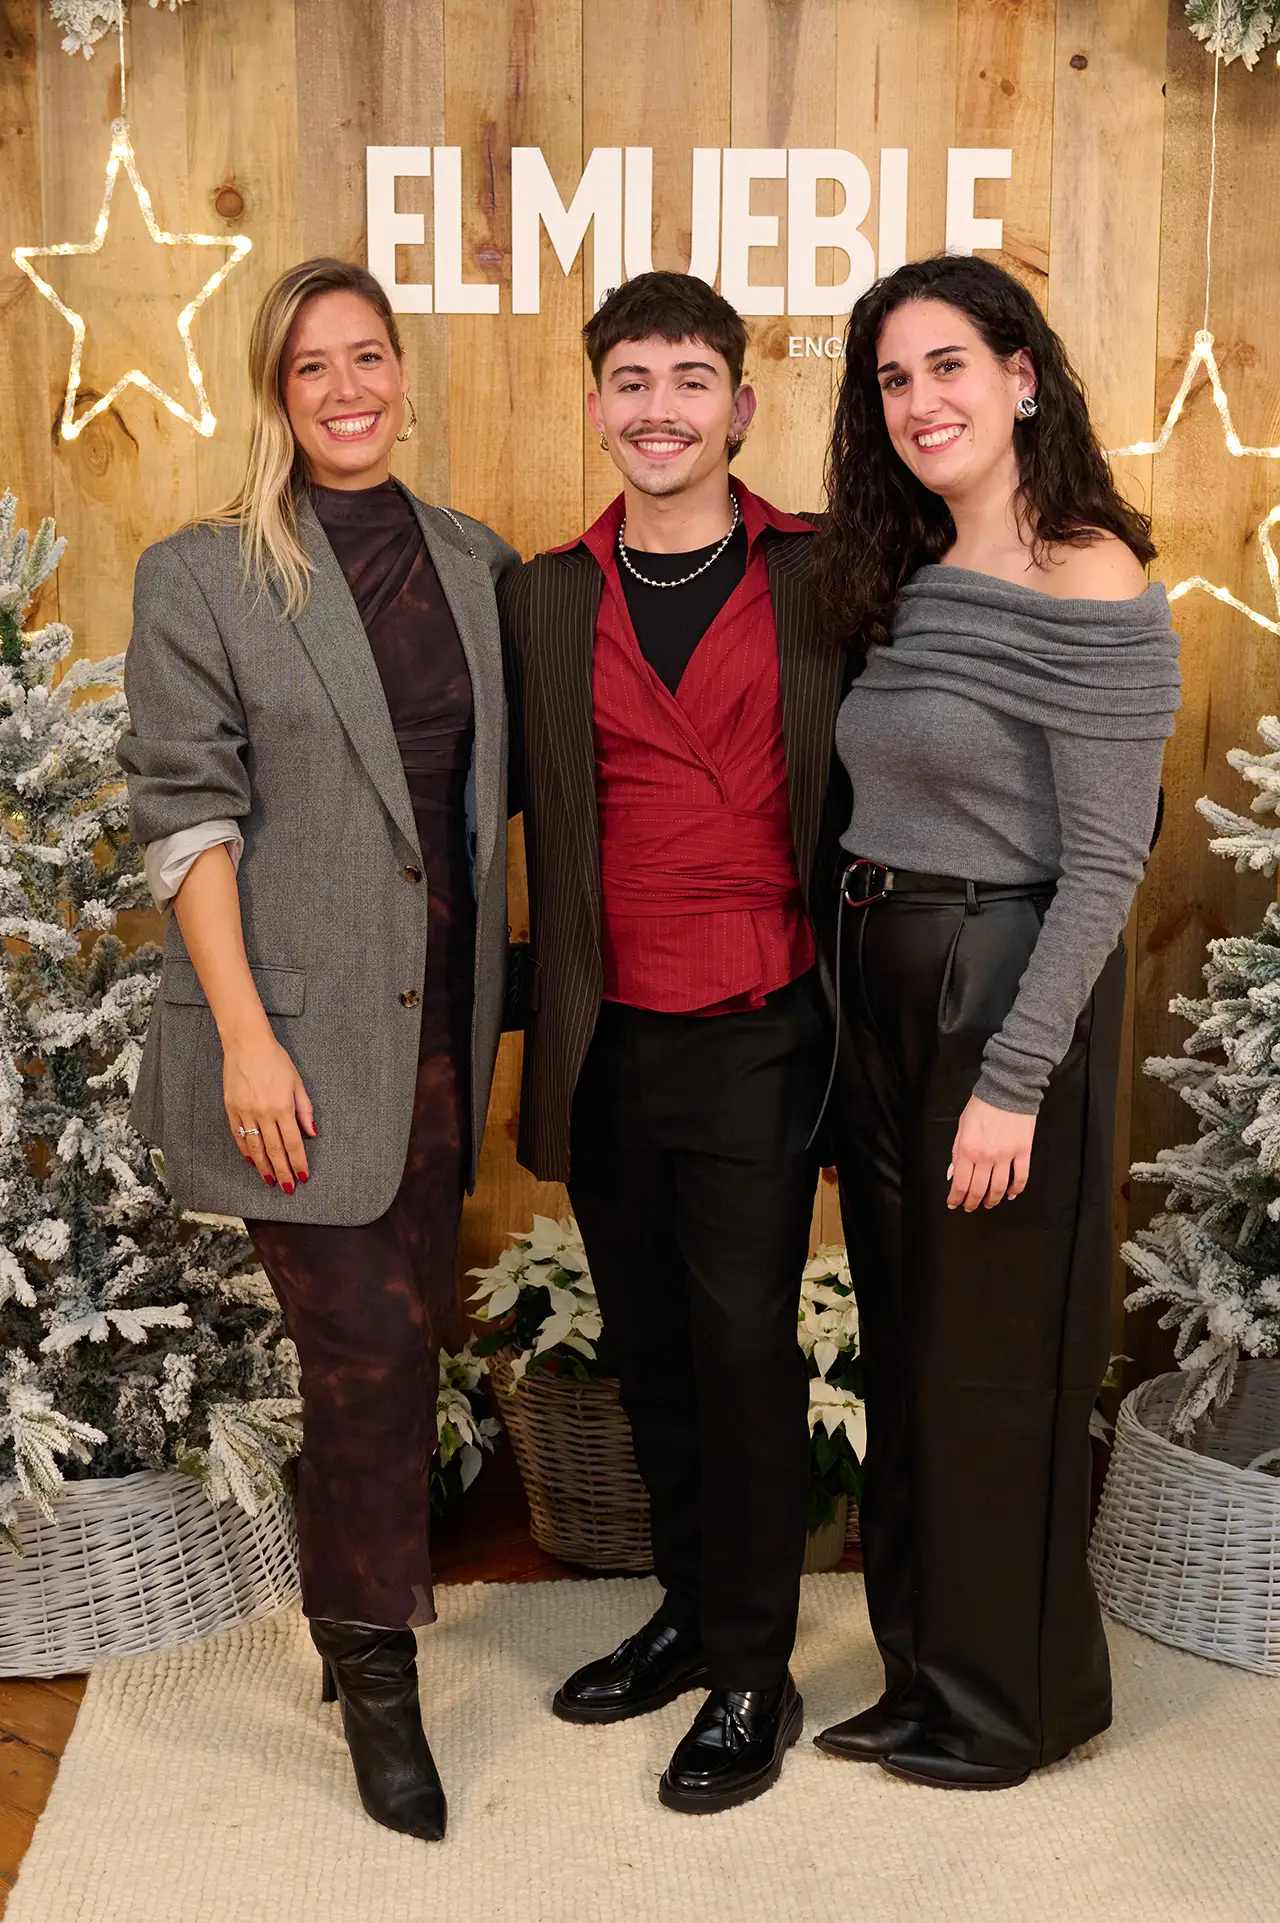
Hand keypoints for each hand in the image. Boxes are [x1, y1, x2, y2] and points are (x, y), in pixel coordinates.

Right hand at [223, 1032, 315, 1193]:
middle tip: (287, 1188)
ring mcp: (245, 1112)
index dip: (298, 1162)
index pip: (293, 1143)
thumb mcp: (297, 1082)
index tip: (302, 1176)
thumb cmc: (275, 1060)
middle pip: (274, 1151)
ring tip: (269, 1181)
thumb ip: (304, 1109)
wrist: (246, 1044)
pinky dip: (245, 1151)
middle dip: (282, 1172)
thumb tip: (312, 1132)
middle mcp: (263, 1113)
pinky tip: (252, 1161)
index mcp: (282, 1107)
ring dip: (263, 1167)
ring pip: (254, 1148)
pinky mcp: (231, 1109)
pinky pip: (239, 1136)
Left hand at [947, 1096, 1035, 1210]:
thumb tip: (952, 1173)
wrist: (1007, 1089)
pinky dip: (1016, 1189)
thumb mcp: (961, 1126)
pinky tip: (1011, 1195)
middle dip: (972, 1202)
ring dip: (992, 1200)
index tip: (953, 1203)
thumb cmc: (982, 1105)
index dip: (955, 1197)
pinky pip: (1021, 1177)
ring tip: (988, 1204)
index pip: (960, 1182)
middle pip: (978, 1189)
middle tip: (970, 1207)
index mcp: (967, 1149)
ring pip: (999, 1188)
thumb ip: (956, 1151)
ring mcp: (1006, 1155)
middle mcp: (986, 1156)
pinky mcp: (1023, 1152)